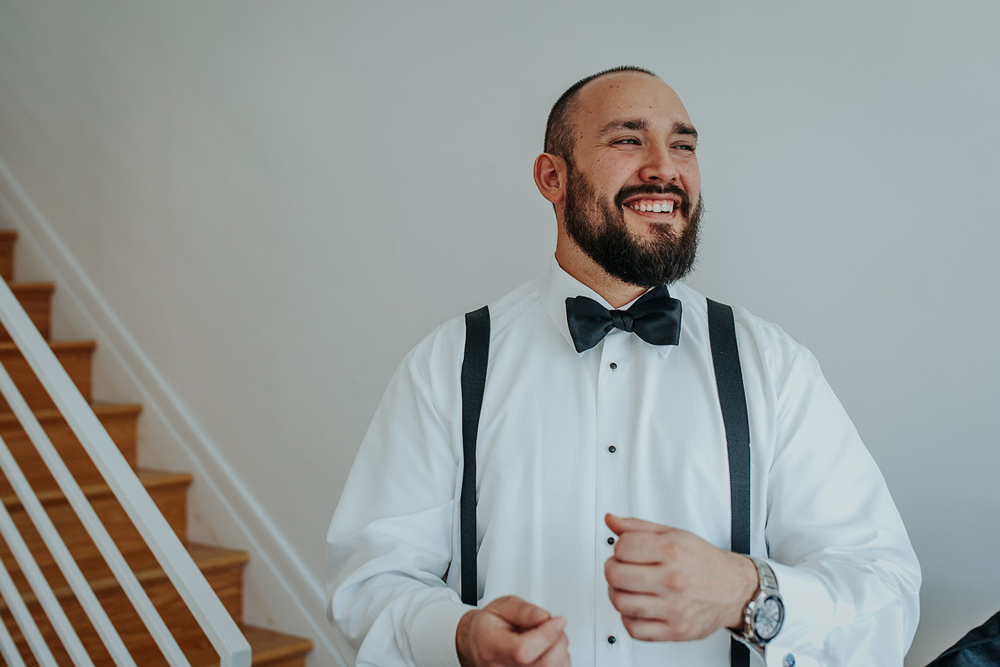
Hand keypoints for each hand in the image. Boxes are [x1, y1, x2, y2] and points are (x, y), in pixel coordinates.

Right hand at [456, 595, 569, 666]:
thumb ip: (523, 610)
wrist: (480, 644)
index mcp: (491, 648)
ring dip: (559, 649)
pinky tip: (547, 650)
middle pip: (544, 663)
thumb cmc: (490, 626)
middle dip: (557, 639)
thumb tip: (544, 617)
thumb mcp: (502, 607)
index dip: (546, 635)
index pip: (523, 651)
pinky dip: (559, 659)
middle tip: (552, 624)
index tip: (558, 620)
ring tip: (546, 636)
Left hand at [604, 513, 757, 641]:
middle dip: (612, 570)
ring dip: (617, 594)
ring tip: (628, 588)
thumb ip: (638, 527)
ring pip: (620, 603)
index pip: (622, 548)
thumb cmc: (705, 562)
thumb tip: (611, 521)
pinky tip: (638, 607)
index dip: (619, 548)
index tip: (626, 551)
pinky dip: (628, 618)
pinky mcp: (675, 630)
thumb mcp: (674, 534)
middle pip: (615, 576)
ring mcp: (674, 608)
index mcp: (672, 551)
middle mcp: (673, 580)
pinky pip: (634, 629)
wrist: (736, 590)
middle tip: (621, 569)